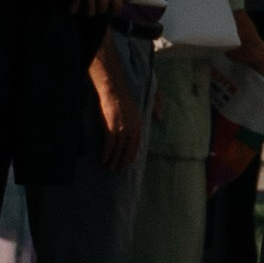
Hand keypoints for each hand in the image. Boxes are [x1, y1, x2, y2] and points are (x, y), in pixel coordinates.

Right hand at [93, 51, 145, 173]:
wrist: (113, 92)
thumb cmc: (122, 100)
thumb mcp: (136, 110)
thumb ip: (144, 118)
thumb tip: (160, 117)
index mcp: (138, 126)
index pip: (136, 145)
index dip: (131, 155)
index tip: (127, 163)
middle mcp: (132, 130)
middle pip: (127, 150)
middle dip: (122, 161)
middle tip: (118, 170)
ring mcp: (122, 130)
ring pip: (118, 150)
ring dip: (114, 160)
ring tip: (110, 167)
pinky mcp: (111, 129)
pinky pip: (109, 146)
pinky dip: (106, 153)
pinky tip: (104, 159)